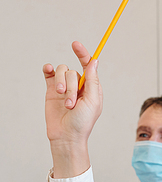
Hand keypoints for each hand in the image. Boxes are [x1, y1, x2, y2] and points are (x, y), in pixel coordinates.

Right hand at [43, 41, 102, 177]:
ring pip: (61, 72)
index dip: (83, 54)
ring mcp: (64, 87)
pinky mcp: (51, 90)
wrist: (66, 136)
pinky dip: (48, 70)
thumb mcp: (93, 101)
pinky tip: (47, 71)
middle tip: (71, 103)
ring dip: (62, 85)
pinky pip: (49, 73)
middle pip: (72, 71)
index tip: (75, 44)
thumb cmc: (82, 122)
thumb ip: (93, 80)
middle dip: (71, 86)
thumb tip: (94, 61)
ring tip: (63, 101)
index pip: (88, 65)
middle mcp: (78, 85)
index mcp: (91, 87)